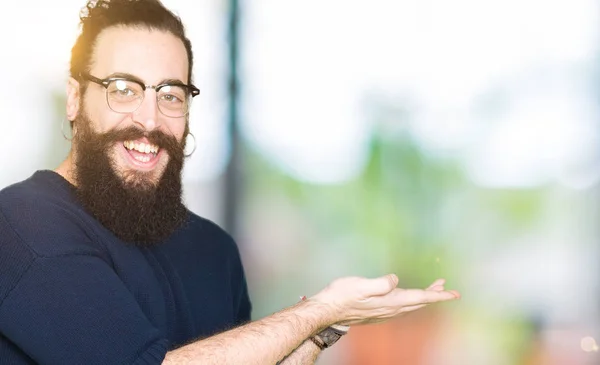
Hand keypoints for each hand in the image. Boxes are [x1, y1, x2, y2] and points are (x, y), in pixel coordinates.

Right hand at [310, 275, 459, 325]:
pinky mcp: (378, 312)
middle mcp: (391, 309)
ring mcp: (384, 312)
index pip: (420, 298)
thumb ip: (381, 284)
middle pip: (419, 302)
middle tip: (446, 285)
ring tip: (433, 288)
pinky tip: (408, 296)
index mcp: (390, 301)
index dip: (439, 295)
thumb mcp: (361, 286)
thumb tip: (396, 279)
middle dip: (434, 294)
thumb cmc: (342, 296)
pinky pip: (402, 307)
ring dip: (424, 297)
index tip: (454, 294)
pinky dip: (412, 299)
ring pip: (411, 305)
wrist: (328, 311)